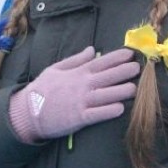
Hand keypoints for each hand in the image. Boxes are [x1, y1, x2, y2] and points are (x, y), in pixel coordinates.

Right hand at [8, 47, 138, 142]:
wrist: (29, 111)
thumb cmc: (42, 89)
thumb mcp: (55, 68)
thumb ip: (75, 59)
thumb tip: (92, 49)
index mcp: (77, 73)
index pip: (100, 62)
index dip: (116, 58)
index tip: (130, 54)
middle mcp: (82, 85)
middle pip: (107, 77)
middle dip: (124, 72)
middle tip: (139, 68)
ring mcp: (81, 101)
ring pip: (107, 95)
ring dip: (122, 91)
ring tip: (135, 89)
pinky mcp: (80, 118)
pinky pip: (98, 114)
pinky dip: (109, 111)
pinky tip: (120, 108)